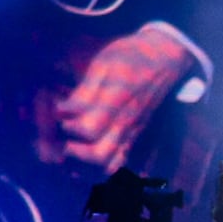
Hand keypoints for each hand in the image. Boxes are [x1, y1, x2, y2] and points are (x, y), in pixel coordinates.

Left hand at [47, 24, 195, 170]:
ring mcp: (132, 130)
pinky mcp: (135, 134)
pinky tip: (85, 154)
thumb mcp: (103, 64)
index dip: (67, 125)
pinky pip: (120, 160)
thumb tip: (63, 110)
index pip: (89, 128)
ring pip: (110, 162)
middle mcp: (126, 121)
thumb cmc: (129, 55)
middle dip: (73, 151)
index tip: (58, 109)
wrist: (164, 57)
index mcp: (117, 101)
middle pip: (99, 154)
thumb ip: (84, 91)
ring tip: (69, 146)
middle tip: (59, 134)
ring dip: (85, 162)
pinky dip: (100, 166)